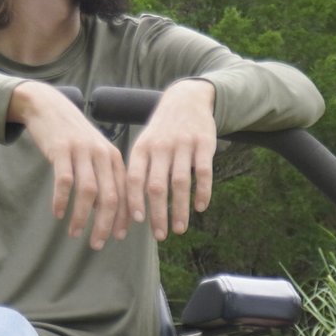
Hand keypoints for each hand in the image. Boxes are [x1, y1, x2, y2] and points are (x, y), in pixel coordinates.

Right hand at [10, 81, 127, 249]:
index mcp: (114, 158)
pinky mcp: (61, 149)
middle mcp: (102, 155)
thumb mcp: (94, 154)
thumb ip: (103, 179)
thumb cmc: (73, 137)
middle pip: (110, 197)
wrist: (48, 106)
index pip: (125, 193)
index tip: (118, 237)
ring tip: (75, 234)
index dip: (123, 217)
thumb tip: (107, 213)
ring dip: (82, 217)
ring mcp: (82, 151)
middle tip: (97, 244)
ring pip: (88, 192)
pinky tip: (57, 214)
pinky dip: (61, 200)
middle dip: (106, 224)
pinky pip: (63, 181)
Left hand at [126, 79, 217, 240]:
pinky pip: (204, 173)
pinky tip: (200, 208)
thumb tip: (131, 209)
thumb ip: (139, 171)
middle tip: (160, 235)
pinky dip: (203, 192)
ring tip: (180, 229)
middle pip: (157, 186)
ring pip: (181, 183)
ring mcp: (183, 145)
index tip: (137, 222)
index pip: (134, 178)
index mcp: (142, 148)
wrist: (187, 99)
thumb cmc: (162, 132)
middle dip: (158, 214)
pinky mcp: (205, 144)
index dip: (134, 201)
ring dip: (180, 209)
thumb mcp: (145, 145)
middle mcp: (161, 146)